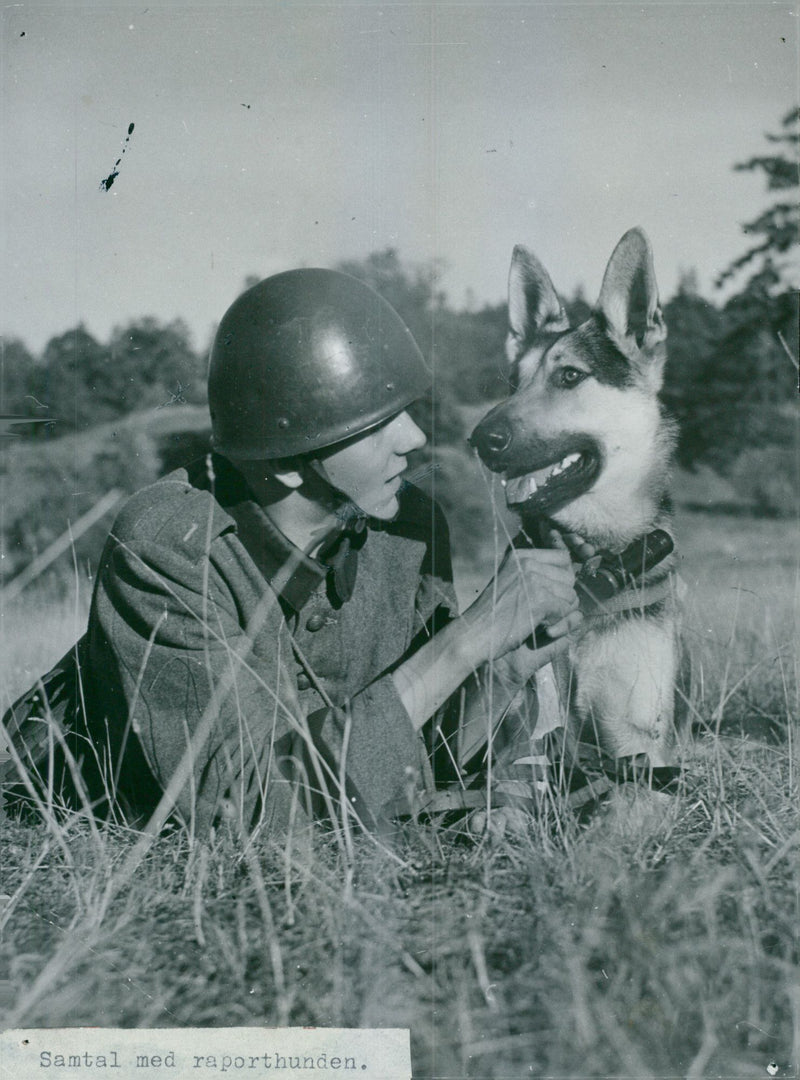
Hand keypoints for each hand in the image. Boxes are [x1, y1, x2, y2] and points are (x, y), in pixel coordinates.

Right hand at [459, 536, 579, 666]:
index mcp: (520, 555)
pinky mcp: (540, 599)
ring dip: (560, 612)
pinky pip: (566, 610)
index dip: (563, 578)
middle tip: (542, 611)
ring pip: (571, 595)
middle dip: (563, 597)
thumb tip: (572, 567)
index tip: (551, 594)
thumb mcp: (511, 582)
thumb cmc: (493, 615)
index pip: (563, 557)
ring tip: (537, 619)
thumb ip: (535, 572)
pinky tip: (537, 626)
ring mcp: (534, 579)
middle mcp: (528, 562)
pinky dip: (556, 623)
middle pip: (570, 576)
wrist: (473, 635)